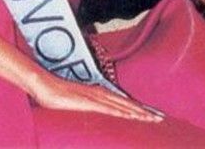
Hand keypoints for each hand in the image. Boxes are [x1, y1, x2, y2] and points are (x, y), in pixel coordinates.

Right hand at [30, 72, 163, 122]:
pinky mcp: (87, 102)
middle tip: (161, 118)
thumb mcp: (75, 103)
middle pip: (126, 103)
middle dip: (144, 111)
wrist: (43, 85)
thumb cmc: (56, 95)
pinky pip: (108, 109)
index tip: (152, 115)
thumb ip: (86, 107)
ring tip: (152, 119)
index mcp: (98, 92)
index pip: (122, 102)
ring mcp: (94, 97)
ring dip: (137, 113)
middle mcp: (100, 93)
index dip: (138, 108)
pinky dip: (122, 113)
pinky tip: (131, 117)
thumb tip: (94, 116)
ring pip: (121, 106)